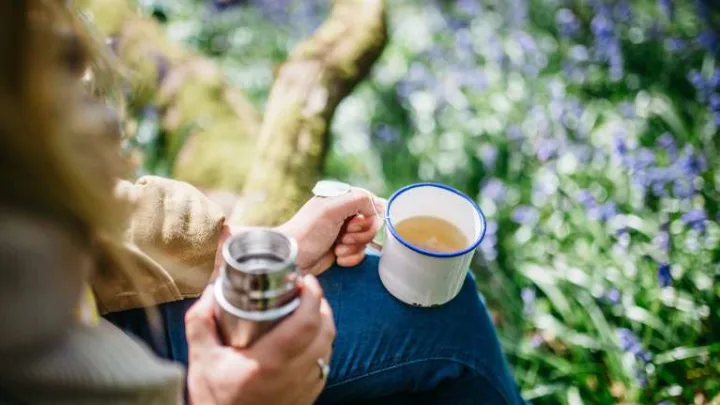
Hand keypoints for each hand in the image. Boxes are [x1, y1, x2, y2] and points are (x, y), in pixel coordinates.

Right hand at [185, 275, 335, 404]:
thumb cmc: (215, 400)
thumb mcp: (201, 359)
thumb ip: (201, 322)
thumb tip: (210, 291)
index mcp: (269, 362)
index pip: (307, 322)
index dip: (312, 296)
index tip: (304, 280)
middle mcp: (293, 375)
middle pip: (325, 331)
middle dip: (320, 304)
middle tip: (305, 291)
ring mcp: (304, 387)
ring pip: (328, 347)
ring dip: (323, 324)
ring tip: (307, 310)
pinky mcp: (309, 396)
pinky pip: (324, 363)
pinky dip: (321, 345)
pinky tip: (306, 339)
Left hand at [276, 188, 385, 274]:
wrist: (293, 258)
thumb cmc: (309, 231)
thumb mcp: (332, 209)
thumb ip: (358, 199)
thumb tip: (377, 207)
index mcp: (342, 199)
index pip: (371, 202)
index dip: (368, 216)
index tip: (353, 223)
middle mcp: (345, 214)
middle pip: (373, 223)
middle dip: (360, 234)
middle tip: (343, 236)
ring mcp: (345, 232)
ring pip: (368, 240)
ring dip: (354, 247)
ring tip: (337, 248)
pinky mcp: (344, 249)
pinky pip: (361, 253)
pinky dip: (351, 258)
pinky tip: (337, 257)